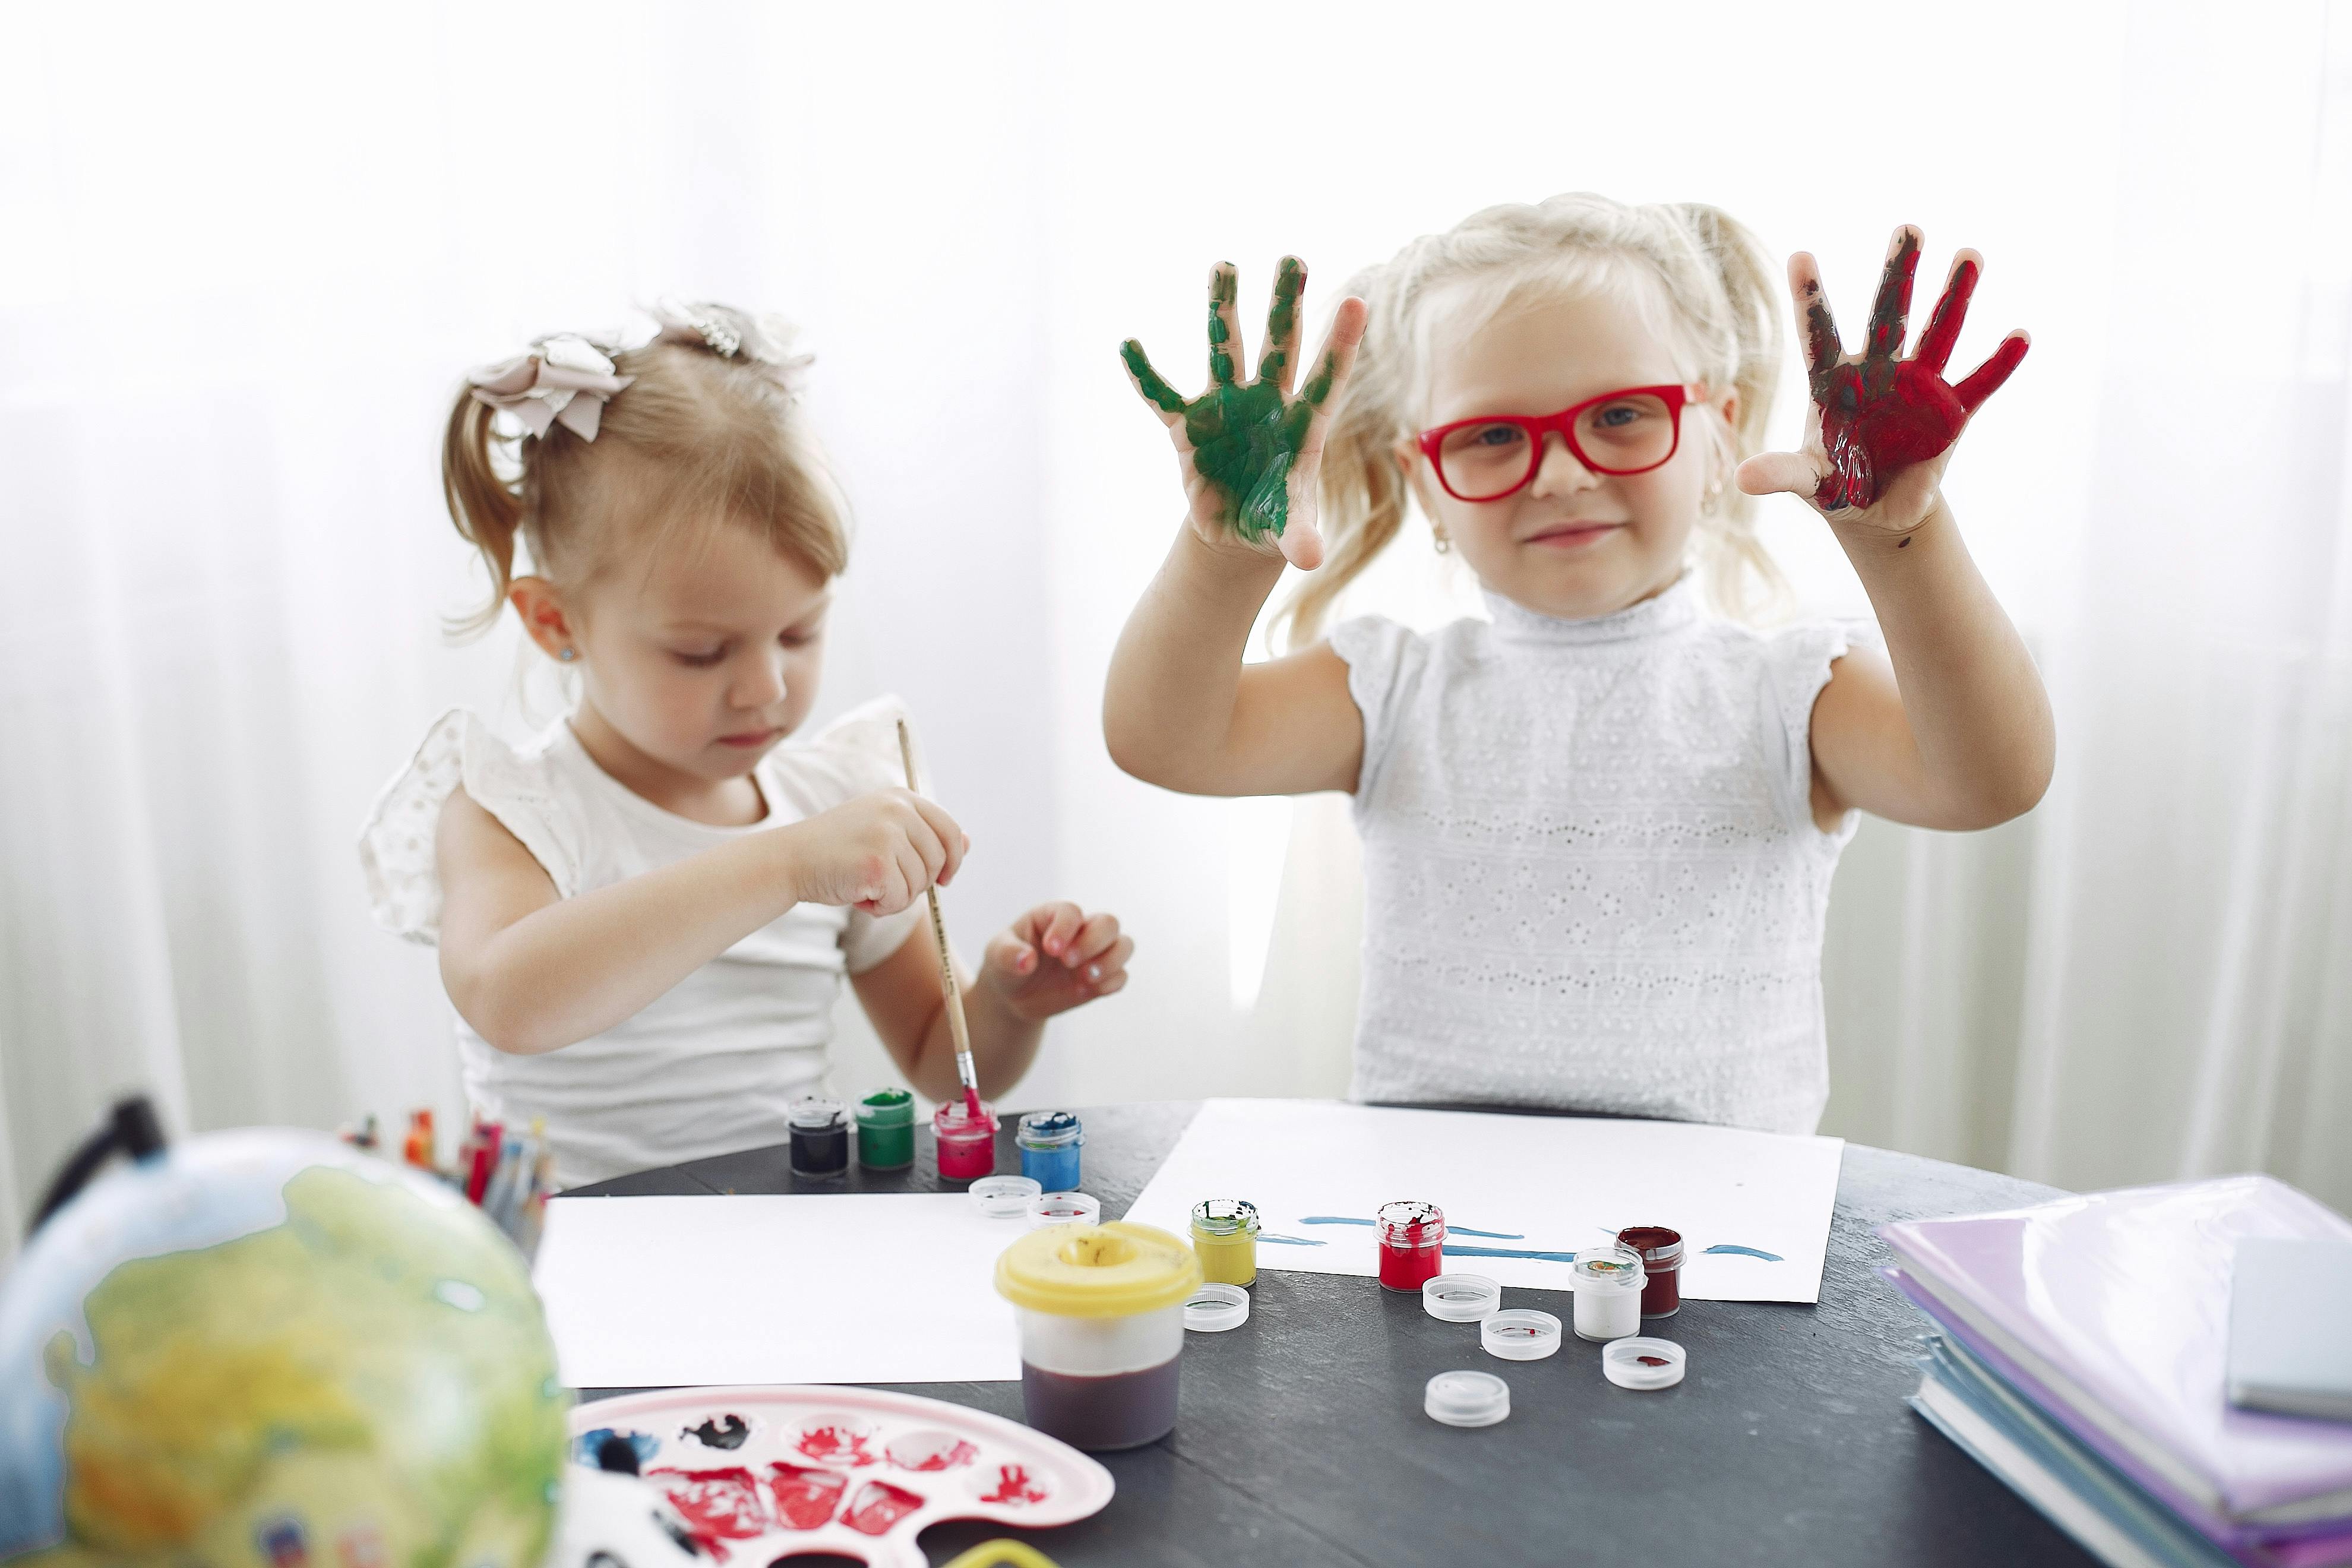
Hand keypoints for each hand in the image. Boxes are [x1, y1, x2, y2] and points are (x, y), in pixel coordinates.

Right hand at [778, 789, 966, 914]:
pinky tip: (859, 896)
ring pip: (920, 884)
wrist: (791, 860)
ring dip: (896, 897)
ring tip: (866, 887)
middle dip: (918, 882)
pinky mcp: (878, 863)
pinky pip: (900, 899)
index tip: (945, 878)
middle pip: (939, 860)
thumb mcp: (884, 832)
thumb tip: (967, 843)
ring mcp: (888, 835)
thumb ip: (924, 835)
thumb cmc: (837, 851)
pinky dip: (881, 907)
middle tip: (886, 884)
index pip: (950, 830)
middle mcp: (898, 810)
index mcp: (901, 798)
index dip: (953, 859)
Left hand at [978, 902, 1131, 1021]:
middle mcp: (1080, 931)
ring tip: (1085, 977)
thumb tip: (1027, 961)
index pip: (1071, 912)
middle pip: (1108, 923)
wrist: (1013, 996)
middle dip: (1093, 942)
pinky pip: (1121, 976)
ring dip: (1111, 961)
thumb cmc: (1006, 965)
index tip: (1051, 950)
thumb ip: (1008, 954)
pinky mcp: (1100, 978)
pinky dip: (1111, 983)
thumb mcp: (997, 956)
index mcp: (1054, 916)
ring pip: (1124, 945)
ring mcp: (1093, 955)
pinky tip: (1089, 991)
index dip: (1066, 928)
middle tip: (1068, 962)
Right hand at [1121, 257, 1367, 569]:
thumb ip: (1300, 535)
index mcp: (1303, 424)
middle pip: (1279, 346)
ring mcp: (1226, 409)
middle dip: (1285, 304)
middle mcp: (1266, 404)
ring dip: (1222, 308)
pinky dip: (1145, 375)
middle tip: (1294, 258)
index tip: (1358, 301)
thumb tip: (1309, 558)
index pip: (1327, 378)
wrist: (1238, 530)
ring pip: (1224, 350)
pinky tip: (1129, 345)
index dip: (1340, 344)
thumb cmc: (1276, 520)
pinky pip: (1163, 397)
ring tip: (1224, 264)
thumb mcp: (1289, 530)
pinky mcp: (1188, 427)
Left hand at [1738, 226, 2028, 532]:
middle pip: (1886, 315)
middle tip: (1908, 228)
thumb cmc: (1836, 486)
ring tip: (1969, 253)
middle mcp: (1878, 372)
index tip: (1799, 255)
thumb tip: (1741, 479)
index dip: (1809, 298)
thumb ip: (1782, 474)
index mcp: (1832, 383)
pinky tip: (2020, 335)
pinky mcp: (1953, 412)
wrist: (1877, 511)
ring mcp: (1918, 386)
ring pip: (1937, 333)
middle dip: (1897, 274)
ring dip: (1954, 295)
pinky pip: (1980, 384)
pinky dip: (2000, 364)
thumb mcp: (1808, 483)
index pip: (1818, 334)